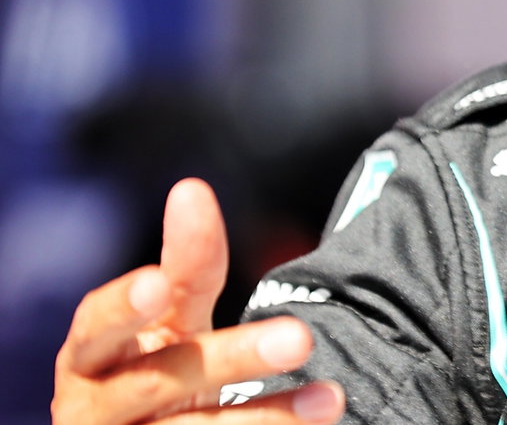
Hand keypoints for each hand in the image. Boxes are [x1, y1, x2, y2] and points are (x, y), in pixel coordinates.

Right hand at [52, 178, 344, 423]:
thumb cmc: (152, 372)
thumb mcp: (168, 323)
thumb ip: (186, 268)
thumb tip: (191, 189)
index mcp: (91, 355)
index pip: (100, 322)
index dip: (124, 305)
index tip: (156, 282)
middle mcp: (93, 405)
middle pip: (161, 379)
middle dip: (231, 358)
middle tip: (300, 337)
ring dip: (266, 416)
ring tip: (330, 398)